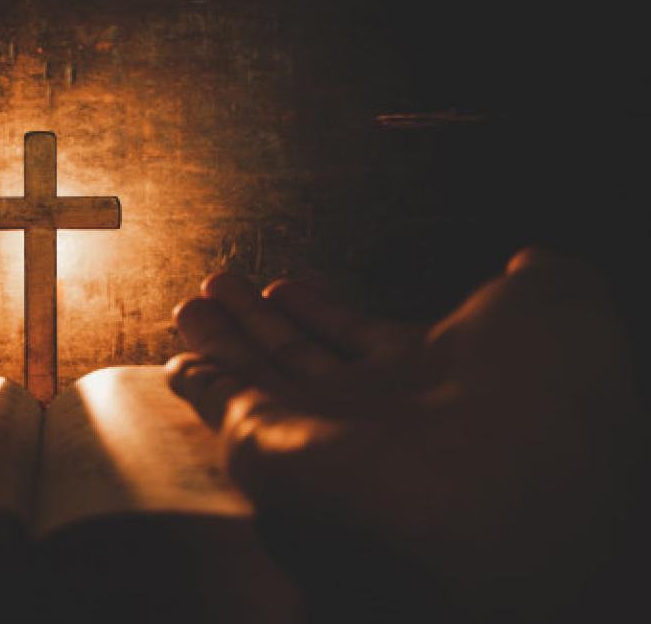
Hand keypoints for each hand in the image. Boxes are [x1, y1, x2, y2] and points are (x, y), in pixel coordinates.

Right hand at [168, 249, 640, 621]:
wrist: (490, 469)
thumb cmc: (532, 386)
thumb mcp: (554, 302)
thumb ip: (536, 278)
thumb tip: (528, 260)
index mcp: (430, 373)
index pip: (360, 337)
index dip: (320, 310)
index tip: (287, 285)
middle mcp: (367, 405)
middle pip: (298, 354)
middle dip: (258, 318)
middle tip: (223, 283)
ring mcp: (315, 426)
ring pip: (255, 373)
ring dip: (222, 336)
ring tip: (193, 302)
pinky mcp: (264, 443)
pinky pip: (223, 406)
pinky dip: (196, 383)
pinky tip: (176, 361)